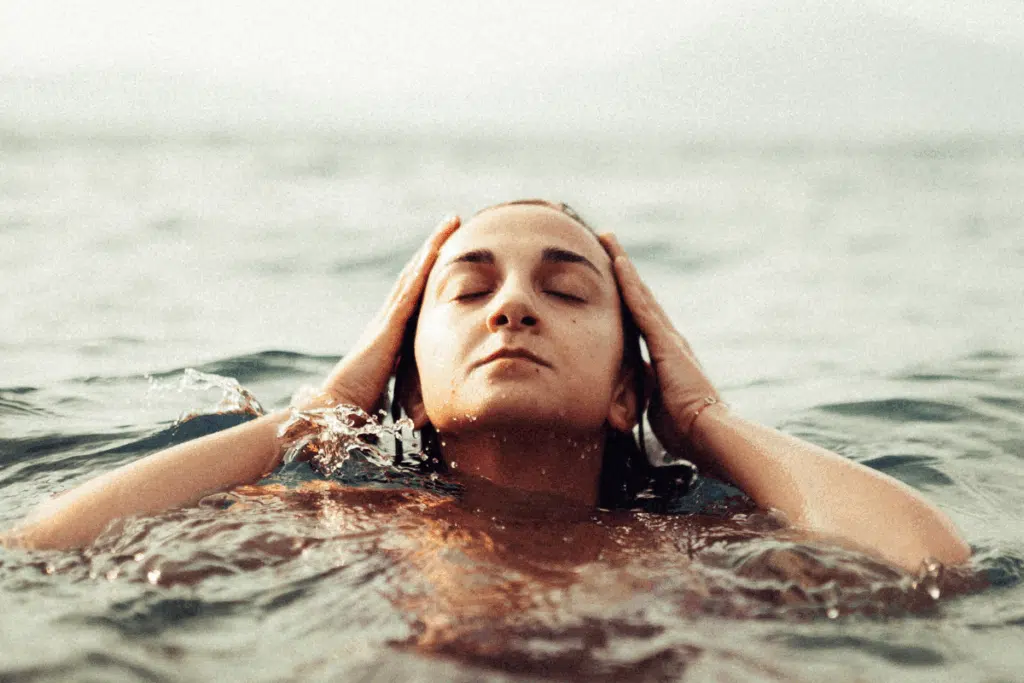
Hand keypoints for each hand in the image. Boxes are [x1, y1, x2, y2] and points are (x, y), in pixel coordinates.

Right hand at [313, 216, 460, 412]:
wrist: (335, 410)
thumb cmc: (358, 406)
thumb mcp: (392, 388)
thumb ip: (407, 381)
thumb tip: (427, 391)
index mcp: (389, 333)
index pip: (413, 294)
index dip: (428, 270)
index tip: (445, 250)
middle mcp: (386, 319)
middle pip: (413, 274)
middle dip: (433, 247)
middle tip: (451, 222)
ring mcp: (386, 320)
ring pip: (412, 274)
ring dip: (432, 246)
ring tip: (450, 222)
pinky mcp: (387, 327)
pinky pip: (409, 291)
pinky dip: (423, 269)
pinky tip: (436, 250)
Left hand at [598, 233, 723, 464]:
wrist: (708, 433)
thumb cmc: (686, 430)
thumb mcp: (657, 406)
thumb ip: (646, 392)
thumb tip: (632, 391)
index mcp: (667, 355)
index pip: (641, 318)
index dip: (627, 294)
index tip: (613, 273)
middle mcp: (669, 339)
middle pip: (641, 296)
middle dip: (623, 268)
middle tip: (607, 240)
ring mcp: (668, 337)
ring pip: (640, 293)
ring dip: (622, 264)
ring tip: (607, 238)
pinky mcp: (664, 341)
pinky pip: (641, 306)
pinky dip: (628, 282)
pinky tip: (616, 262)